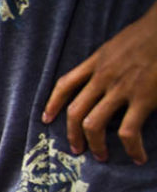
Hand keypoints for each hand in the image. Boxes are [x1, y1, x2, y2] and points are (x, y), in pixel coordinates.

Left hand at [42, 4, 156, 163]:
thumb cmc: (150, 33)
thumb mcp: (119, 45)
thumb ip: (108, 63)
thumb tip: (103, 82)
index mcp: (97, 62)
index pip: (65, 84)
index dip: (52, 104)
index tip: (46, 119)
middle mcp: (104, 77)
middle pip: (75, 112)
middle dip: (72, 135)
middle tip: (77, 149)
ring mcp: (121, 88)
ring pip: (93, 124)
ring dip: (95, 145)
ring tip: (100, 157)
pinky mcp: (143, 98)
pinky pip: (128, 131)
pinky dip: (132, 148)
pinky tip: (138, 157)